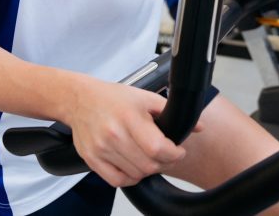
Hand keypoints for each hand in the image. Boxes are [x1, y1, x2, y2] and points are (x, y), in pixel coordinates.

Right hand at [68, 80, 187, 187]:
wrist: (80, 99)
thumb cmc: (113, 97)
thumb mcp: (145, 97)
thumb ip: (170, 111)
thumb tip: (198, 126)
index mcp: (130, 118)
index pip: (157, 148)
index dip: (174, 154)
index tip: (179, 151)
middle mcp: (114, 135)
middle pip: (147, 165)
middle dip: (164, 163)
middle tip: (167, 155)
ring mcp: (101, 149)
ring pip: (134, 175)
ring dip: (148, 170)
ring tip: (150, 157)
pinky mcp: (92, 160)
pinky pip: (117, 181)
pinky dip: (130, 177)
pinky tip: (134, 165)